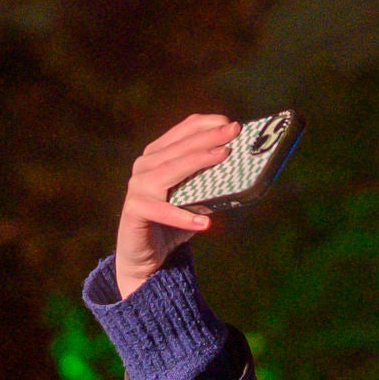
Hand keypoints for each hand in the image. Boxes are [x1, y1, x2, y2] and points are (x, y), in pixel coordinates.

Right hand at [115, 113, 238, 299]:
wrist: (146, 257)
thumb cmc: (174, 222)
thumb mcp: (194, 196)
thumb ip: (209, 180)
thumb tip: (243, 167)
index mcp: (159, 155)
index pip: (183, 131)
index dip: (207, 125)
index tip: (231, 122)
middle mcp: (145, 165)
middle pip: (180, 147)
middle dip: (209, 137)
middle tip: (234, 131)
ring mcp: (138, 186)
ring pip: (170, 170)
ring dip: (198, 162)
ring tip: (223, 157)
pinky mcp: (135, 210)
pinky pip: (162, 211)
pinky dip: (183, 217)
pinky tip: (204, 222)